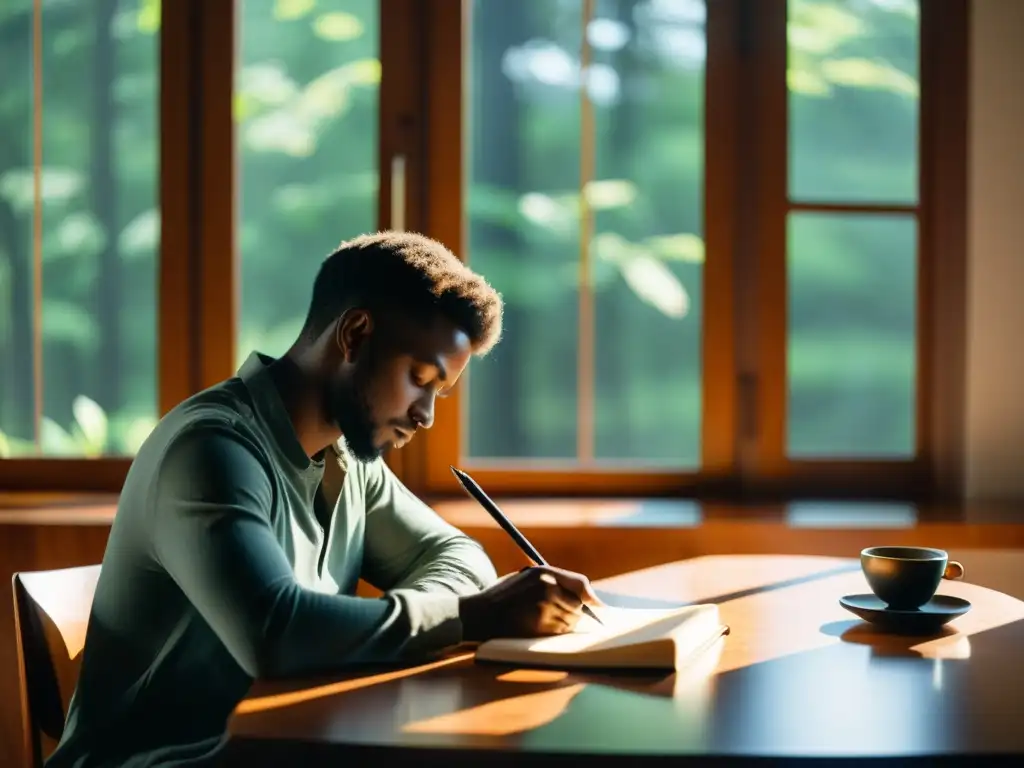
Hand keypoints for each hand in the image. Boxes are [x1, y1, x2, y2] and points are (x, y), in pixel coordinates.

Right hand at [458, 565, 601, 641]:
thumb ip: (552, 582)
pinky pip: (561, 632)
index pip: (580, 584)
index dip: (592, 596)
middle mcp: (547, 587)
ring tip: (545, 619)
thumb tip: (585, 596)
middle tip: (557, 614)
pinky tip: (540, 627)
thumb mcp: (526, 578)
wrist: (481, 613)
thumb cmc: (504, 596)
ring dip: (565, 623)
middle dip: (573, 612)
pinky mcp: (540, 626)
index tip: (599, 606)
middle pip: (578, 605)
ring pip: (571, 620)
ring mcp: (544, 607)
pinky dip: (556, 632)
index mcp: (544, 572)